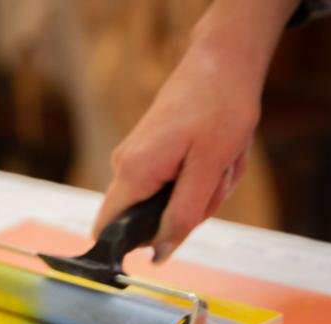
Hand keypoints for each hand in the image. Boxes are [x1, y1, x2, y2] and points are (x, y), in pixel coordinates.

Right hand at [92, 0, 296, 262]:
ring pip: (167, 203)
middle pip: (149, 220)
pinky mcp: (151, 152)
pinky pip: (174, 185)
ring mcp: (136, 158)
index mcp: (133, 172)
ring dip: (202, 193)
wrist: (223, 61)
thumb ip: (183, 215)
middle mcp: (125, 166)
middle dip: (189, 212)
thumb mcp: (209, 169)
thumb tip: (160, 255)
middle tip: (218, 181)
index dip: (130, 248)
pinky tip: (217, 157)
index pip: (108, 229)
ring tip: (222, 162)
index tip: (164, 247)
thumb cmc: (220, 109)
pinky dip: (201, 178)